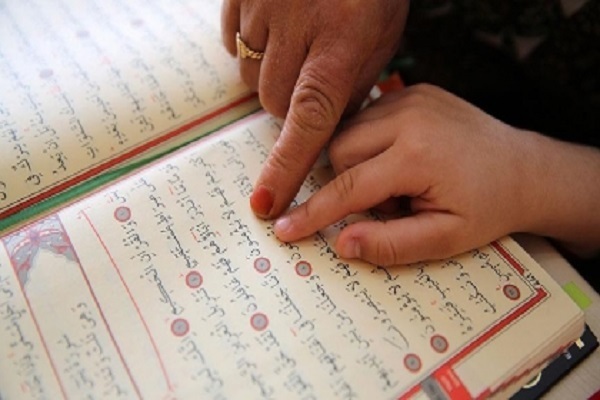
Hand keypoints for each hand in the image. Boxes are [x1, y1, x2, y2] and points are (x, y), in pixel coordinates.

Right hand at [221, 0, 409, 217]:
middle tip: (311, 79)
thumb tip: (321, 130)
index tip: (266, 204)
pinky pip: (233, 42)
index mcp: (340, 46)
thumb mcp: (378, 40)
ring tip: (297, 45)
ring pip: (251, 77)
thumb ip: (349, 86)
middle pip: (273, 103)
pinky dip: (250, 47)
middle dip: (290, 105)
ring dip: (270, 75)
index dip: (286, 168)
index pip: (308, 122)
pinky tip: (276, 28)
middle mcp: (297, 29)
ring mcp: (263, 7)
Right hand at [273, 84, 599, 264]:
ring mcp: (410, 96)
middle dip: (347, 184)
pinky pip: (366, 118)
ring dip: (359, 164)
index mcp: (417, 155)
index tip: (282, 228)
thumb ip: (391, 244)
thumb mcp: (445, 239)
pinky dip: (370, 144)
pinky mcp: (412, 90)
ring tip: (399, 182)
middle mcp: (408, 116)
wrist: (525, 170)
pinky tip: (400, 160)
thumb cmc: (488, 208)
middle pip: (339, 152)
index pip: (348, 188)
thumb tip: (340, 243)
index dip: (313, 212)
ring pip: (348, 133)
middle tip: (388, 204)